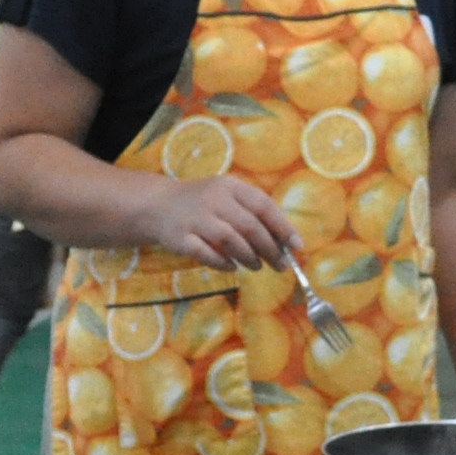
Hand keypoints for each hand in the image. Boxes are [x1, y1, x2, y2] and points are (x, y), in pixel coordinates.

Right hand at [140, 173, 298, 271]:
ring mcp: (195, 219)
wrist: (158, 204)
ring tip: (257, 266)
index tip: (297, 246)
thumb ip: (253, 212)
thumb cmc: (204, 203)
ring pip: (230, 240)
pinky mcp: (180, 238)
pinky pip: (206, 254)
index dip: (283, 227)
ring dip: (249, 257)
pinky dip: (223, 263)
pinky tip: (232, 268)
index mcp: (230, 186)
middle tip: (281, 264)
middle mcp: (213, 199)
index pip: (263, 205)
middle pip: (249, 226)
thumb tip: (285, 239)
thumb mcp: (228, 195)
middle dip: (270, 249)